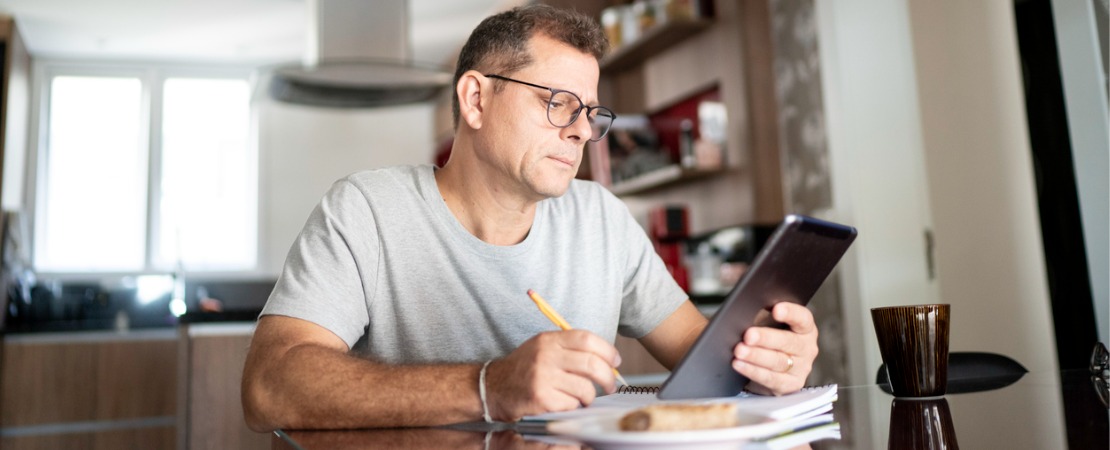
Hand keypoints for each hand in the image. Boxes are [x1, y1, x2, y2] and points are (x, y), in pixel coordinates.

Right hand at [485, 330, 620, 420]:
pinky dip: (574, 406)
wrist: (494, 386)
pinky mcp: (540, 398)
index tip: (615, 361)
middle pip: (591, 364)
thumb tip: (607, 360)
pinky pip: (571, 404)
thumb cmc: (525, 368)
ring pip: (584, 388)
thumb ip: (570, 348)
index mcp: (549, 339)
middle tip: (611, 384)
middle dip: (607, 377)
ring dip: (589, 396)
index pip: (586, 339)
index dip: (607, 350)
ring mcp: (543, 377)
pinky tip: (564, 403)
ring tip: (583, 397)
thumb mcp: (543, 347)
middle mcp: (546, 355)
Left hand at [731, 302, 817, 394]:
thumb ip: (760, 314)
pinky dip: (753, 371)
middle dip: (766, 338)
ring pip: (778, 361)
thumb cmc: (768, 339)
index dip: (790, 313)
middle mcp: (806, 348)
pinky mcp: (790, 385)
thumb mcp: (766, 323)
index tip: (776, 310)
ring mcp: (801, 368)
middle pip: (788, 341)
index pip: (802, 318)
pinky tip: (739, 364)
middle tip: (748, 335)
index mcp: (805, 328)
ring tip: (739, 351)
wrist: (768, 368)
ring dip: (756, 356)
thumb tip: (744, 311)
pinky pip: (771, 379)